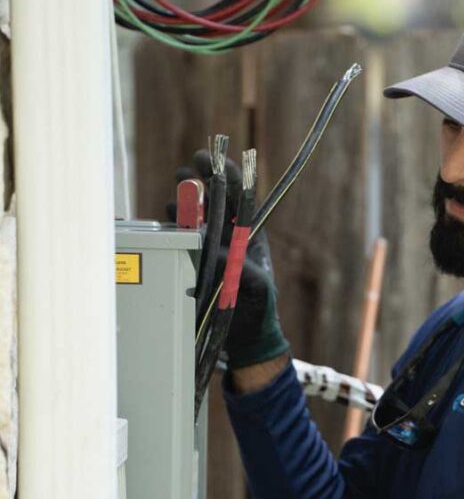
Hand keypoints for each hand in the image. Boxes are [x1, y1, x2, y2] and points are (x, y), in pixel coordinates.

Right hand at [172, 151, 289, 367]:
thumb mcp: (256, 285)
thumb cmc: (259, 309)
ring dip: (184, 201)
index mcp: (249, 233)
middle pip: (212, 198)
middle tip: (185, 171)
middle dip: (198, 179)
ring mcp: (210, 248)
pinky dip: (173, 227)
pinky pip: (180, 238)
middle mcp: (229, 235)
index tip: (208, 160)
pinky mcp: (194, 262)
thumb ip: (238, 265)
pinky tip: (168, 221)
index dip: (223, 173)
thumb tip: (212, 250)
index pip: (238, 194)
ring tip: (175, 197)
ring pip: (194, 215)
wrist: (246, 337)